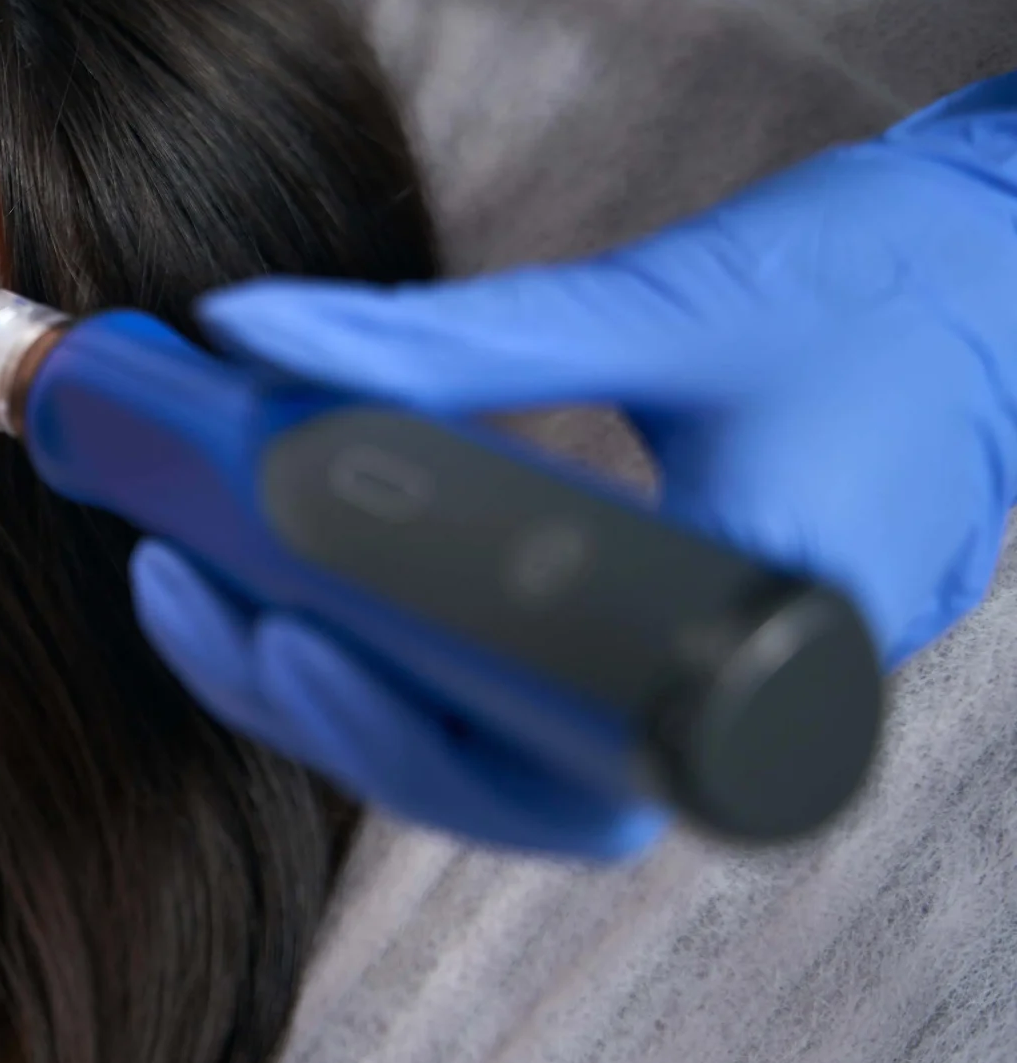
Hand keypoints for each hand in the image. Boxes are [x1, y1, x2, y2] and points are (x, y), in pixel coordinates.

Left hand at [133, 71, 1016, 856]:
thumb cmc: (880, 284)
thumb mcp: (654, 308)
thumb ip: (448, 340)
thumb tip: (245, 331)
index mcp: (757, 655)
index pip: (542, 776)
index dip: (386, 732)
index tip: (269, 631)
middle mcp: (742, 707)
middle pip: (493, 778)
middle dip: (326, 704)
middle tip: (184, 593)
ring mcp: (718, 685)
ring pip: (505, 743)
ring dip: (356, 681)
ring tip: (211, 583)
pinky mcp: (687, 642)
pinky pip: (534, 688)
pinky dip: (420, 647)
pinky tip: (310, 580)